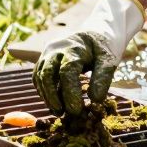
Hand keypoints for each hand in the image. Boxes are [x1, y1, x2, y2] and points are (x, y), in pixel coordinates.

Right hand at [33, 0, 144, 115]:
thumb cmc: (103, 47)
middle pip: (47, 74)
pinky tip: (54, 103)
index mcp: (74, 48)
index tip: (76, 110)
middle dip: (53, 97)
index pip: (67, 72)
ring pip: (39, 77)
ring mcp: (47, 53)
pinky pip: (38, 77)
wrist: (95, 32)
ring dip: (47, 96)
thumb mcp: (109, 60)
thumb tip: (95, 100)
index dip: (70, 93)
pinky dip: (44, 91)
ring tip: (59, 112)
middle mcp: (56, 49)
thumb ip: (103, 78)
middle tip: (64, 114)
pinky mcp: (44, 60)